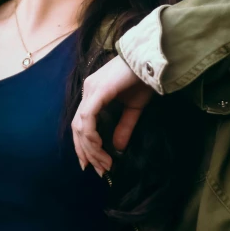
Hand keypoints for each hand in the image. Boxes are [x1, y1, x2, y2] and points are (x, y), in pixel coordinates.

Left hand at [72, 54, 153, 174]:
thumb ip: (124, 126)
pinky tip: (99, 147)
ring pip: (81, 126)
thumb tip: (117, 148)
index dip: (83, 146)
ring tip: (104, 164)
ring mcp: (91, 90)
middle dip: (86, 152)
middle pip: (77, 128)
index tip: (92, 165)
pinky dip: (91, 135)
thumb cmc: (143, 79)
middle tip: (99, 171)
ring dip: (90, 148)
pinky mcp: (98, 91)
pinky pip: (88, 118)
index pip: (81, 124)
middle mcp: (88, 90)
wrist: (152, 60)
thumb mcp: (133, 108)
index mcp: (93, 93)